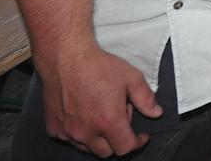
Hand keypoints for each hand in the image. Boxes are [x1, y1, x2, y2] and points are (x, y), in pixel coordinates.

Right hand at [40, 47, 161, 157]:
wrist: (66, 59)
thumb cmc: (99, 66)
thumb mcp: (131, 77)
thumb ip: (146, 98)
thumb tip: (156, 113)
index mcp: (108, 122)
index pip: (125, 148)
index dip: (137, 143)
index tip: (140, 136)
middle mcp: (87, 132)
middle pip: (107, 152)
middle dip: (117, 139)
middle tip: (119, 117)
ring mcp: (68, 132)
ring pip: (88, 148)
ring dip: (98, 138)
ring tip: (101, 114)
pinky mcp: (54, 129)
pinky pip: (70, 140)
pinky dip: (79, 133)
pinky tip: (84, 115)